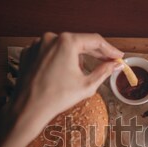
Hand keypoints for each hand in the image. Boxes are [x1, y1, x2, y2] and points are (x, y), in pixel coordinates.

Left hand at [5, 32, 123, 143]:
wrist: (29, 108)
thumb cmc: (57, 97)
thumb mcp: (87, 85)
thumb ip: (105, 71)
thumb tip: (116, 65)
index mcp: (67, 42)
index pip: (95, 41)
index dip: (110, 49)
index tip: (118, 56)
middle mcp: (51, 38)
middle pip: (80, 42)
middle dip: (95, 53)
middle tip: (109, 61)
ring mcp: (38, 44)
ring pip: (64, 48)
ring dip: (76, 57)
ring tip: (82, 73)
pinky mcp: (29, 53)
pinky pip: (50, 53)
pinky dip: (60, 60)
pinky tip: (64, 74)